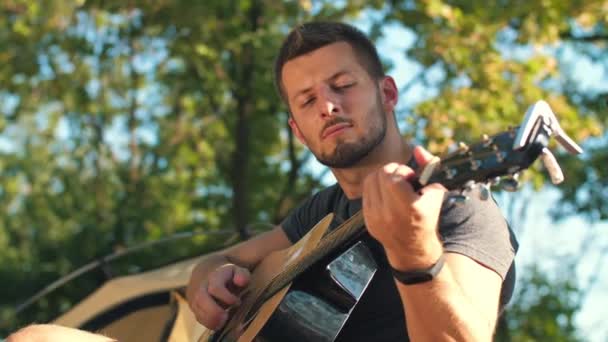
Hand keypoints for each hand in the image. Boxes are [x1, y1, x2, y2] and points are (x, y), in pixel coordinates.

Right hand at [189, 264, 249, 329]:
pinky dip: (208, 323)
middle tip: (225, 317)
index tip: (237, 301)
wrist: (206, 272)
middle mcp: (202, 286)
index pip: (216, 288)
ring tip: (222, 324)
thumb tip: (241, 282)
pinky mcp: (194, 306)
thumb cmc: (227, 275)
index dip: (227, 298)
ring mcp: (195, 296)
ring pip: (197, 309)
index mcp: (214, 276)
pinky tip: (218, 325)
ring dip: (210, 320)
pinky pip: (198, 317)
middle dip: (213, 312)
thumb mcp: (237, 271)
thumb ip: (242, 275)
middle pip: (201, 299)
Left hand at [362, 146, 444, 269]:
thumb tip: (418, 149)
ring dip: (382, 178)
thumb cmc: (427, 219)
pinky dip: (375, 188)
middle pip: (380, 174)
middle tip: (402, 180)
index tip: (410, 179)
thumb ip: (429, 166)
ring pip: (370, 180)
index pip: (392, 176)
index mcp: (409, 208)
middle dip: (392, 171)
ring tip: (394, 187)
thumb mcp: (435, 193)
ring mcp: (375, 217)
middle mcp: (389, 213)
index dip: (402, 171)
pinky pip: (366, 191)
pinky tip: (386, 194)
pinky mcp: (366, 218)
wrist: (412, 250)